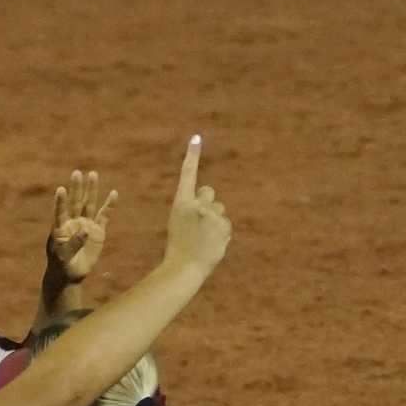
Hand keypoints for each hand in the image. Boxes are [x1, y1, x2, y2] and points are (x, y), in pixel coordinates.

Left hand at [45, 169, 114, 282]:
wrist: (70, 274)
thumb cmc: (61, 265)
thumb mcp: (63, 256)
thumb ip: (73, 243)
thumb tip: (85, 230)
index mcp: (61, 227)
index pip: (61, 211)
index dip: (61, 201)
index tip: (61, 189)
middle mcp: (73, 222)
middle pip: (76, 202)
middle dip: (77, 188)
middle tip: (77, 173)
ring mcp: (86, 225)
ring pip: (89, 204)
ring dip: (91, 190)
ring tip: (92, 174)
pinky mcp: (97, 231)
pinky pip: (104, 216)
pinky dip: (109, 205)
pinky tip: (113, 193)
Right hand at [161, 136, 230, 273]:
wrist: (184, 268)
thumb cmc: (179, 245)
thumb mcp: (179, 222)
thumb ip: (193, 208)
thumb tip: (211, 200)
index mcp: (180, 203)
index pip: (187, 175)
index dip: (192, 156)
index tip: (196, 138)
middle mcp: (196, 205)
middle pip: (210, 192)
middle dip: (208, 202)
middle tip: (200, 221)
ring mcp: (211, 215)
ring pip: (220, 209)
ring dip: (215, 220)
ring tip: (204, 238)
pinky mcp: (224, 225)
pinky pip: (226, 224)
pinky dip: (221, 233)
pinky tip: (211, 244)